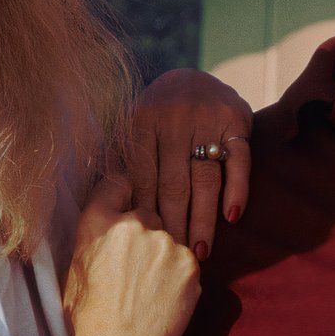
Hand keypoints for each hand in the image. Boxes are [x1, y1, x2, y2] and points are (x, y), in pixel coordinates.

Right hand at [62, 176, 200, 335]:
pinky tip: (164, 298)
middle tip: (135, 267)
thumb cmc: (89, 317)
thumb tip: (105, 227)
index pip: (116, 183)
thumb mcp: (76, 268)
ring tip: (149, 290)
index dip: (121, 194)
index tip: (125, 204)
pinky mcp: (191, 263)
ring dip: (163, 256)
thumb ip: (94, 239)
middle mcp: (135, 222)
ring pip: (169, 239)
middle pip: (147, 213)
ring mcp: (167, 242)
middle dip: (144, 233)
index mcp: (98, 221)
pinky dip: (179, 276)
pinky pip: (186, 261)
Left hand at [118, 69, 252, 260]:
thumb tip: (95, 201)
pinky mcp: (236, 120)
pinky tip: (232, 216)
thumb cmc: (155, 116)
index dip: (144, 214)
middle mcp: (173, 119)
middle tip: (174, 257)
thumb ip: (118, 159)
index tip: (146, 246)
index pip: (143, 178)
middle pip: (174, 184)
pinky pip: (239, 160)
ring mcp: (206, 119)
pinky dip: (237, 189)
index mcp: (142, 122)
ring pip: (206, 177)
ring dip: (204, 218)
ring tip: (201, 251)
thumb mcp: (132, 129)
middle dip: (174, 225)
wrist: (193, 78)